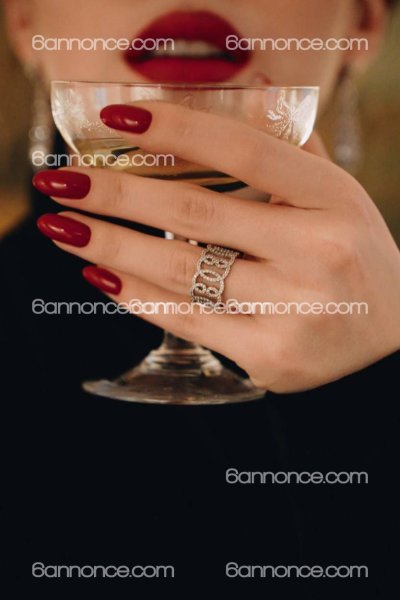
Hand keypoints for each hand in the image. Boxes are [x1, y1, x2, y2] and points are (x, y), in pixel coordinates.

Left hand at [34, 101, 399, 391]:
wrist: (389, 344)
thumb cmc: (354, 258)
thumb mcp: (338, 198)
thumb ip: (291, 150)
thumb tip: (248, 93)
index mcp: (332, 201)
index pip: (243, 151)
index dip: (177, 129)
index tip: (120, 118)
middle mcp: (315, 254)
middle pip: (195, 214)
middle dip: (115, 195)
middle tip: (61, 181)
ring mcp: (292, 311)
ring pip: (181, 273)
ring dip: (111, 247)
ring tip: (63, 227)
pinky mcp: (269, 357)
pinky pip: (186, 320)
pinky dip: (136, 294)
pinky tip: (101, 272)